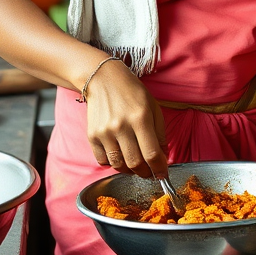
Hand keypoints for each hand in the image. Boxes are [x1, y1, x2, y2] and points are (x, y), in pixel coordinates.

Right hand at [83, 59, 168, 179]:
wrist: (104, 79)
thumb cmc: (133, 93)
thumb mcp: (153, 108)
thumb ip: (160, 134)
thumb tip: (163, 158)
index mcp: (141, 118)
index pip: (152, 154)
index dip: (159, 169)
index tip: (163, 175)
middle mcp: (121, 126)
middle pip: (135, 163)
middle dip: (145, 172)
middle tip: (149, 172)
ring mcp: (104, 132)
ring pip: (118, 165)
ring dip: (129, 170)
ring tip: (135, 164)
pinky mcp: (92, 136)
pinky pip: (103, 161)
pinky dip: (113, 163)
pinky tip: (119, 154)